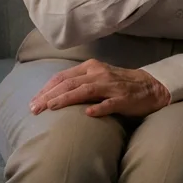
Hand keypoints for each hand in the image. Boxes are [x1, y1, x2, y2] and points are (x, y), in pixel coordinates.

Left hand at [29, 59, 170, 117]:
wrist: (150, 87)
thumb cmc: (119, 84)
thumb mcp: (97, 78)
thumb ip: (78, 83)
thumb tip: (51, 95)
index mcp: (90, 68)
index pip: (63, 77)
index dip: (46, 89)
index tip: (32, 102)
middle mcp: (99, 74)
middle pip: (69, 83)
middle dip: (49, 96)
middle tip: (34, 109)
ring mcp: (111, 86)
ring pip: (85, 91)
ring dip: (66, 99)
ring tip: (51, 108)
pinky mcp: (124, 99)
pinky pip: (109, 103)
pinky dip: (98, 108)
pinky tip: (88, 114)